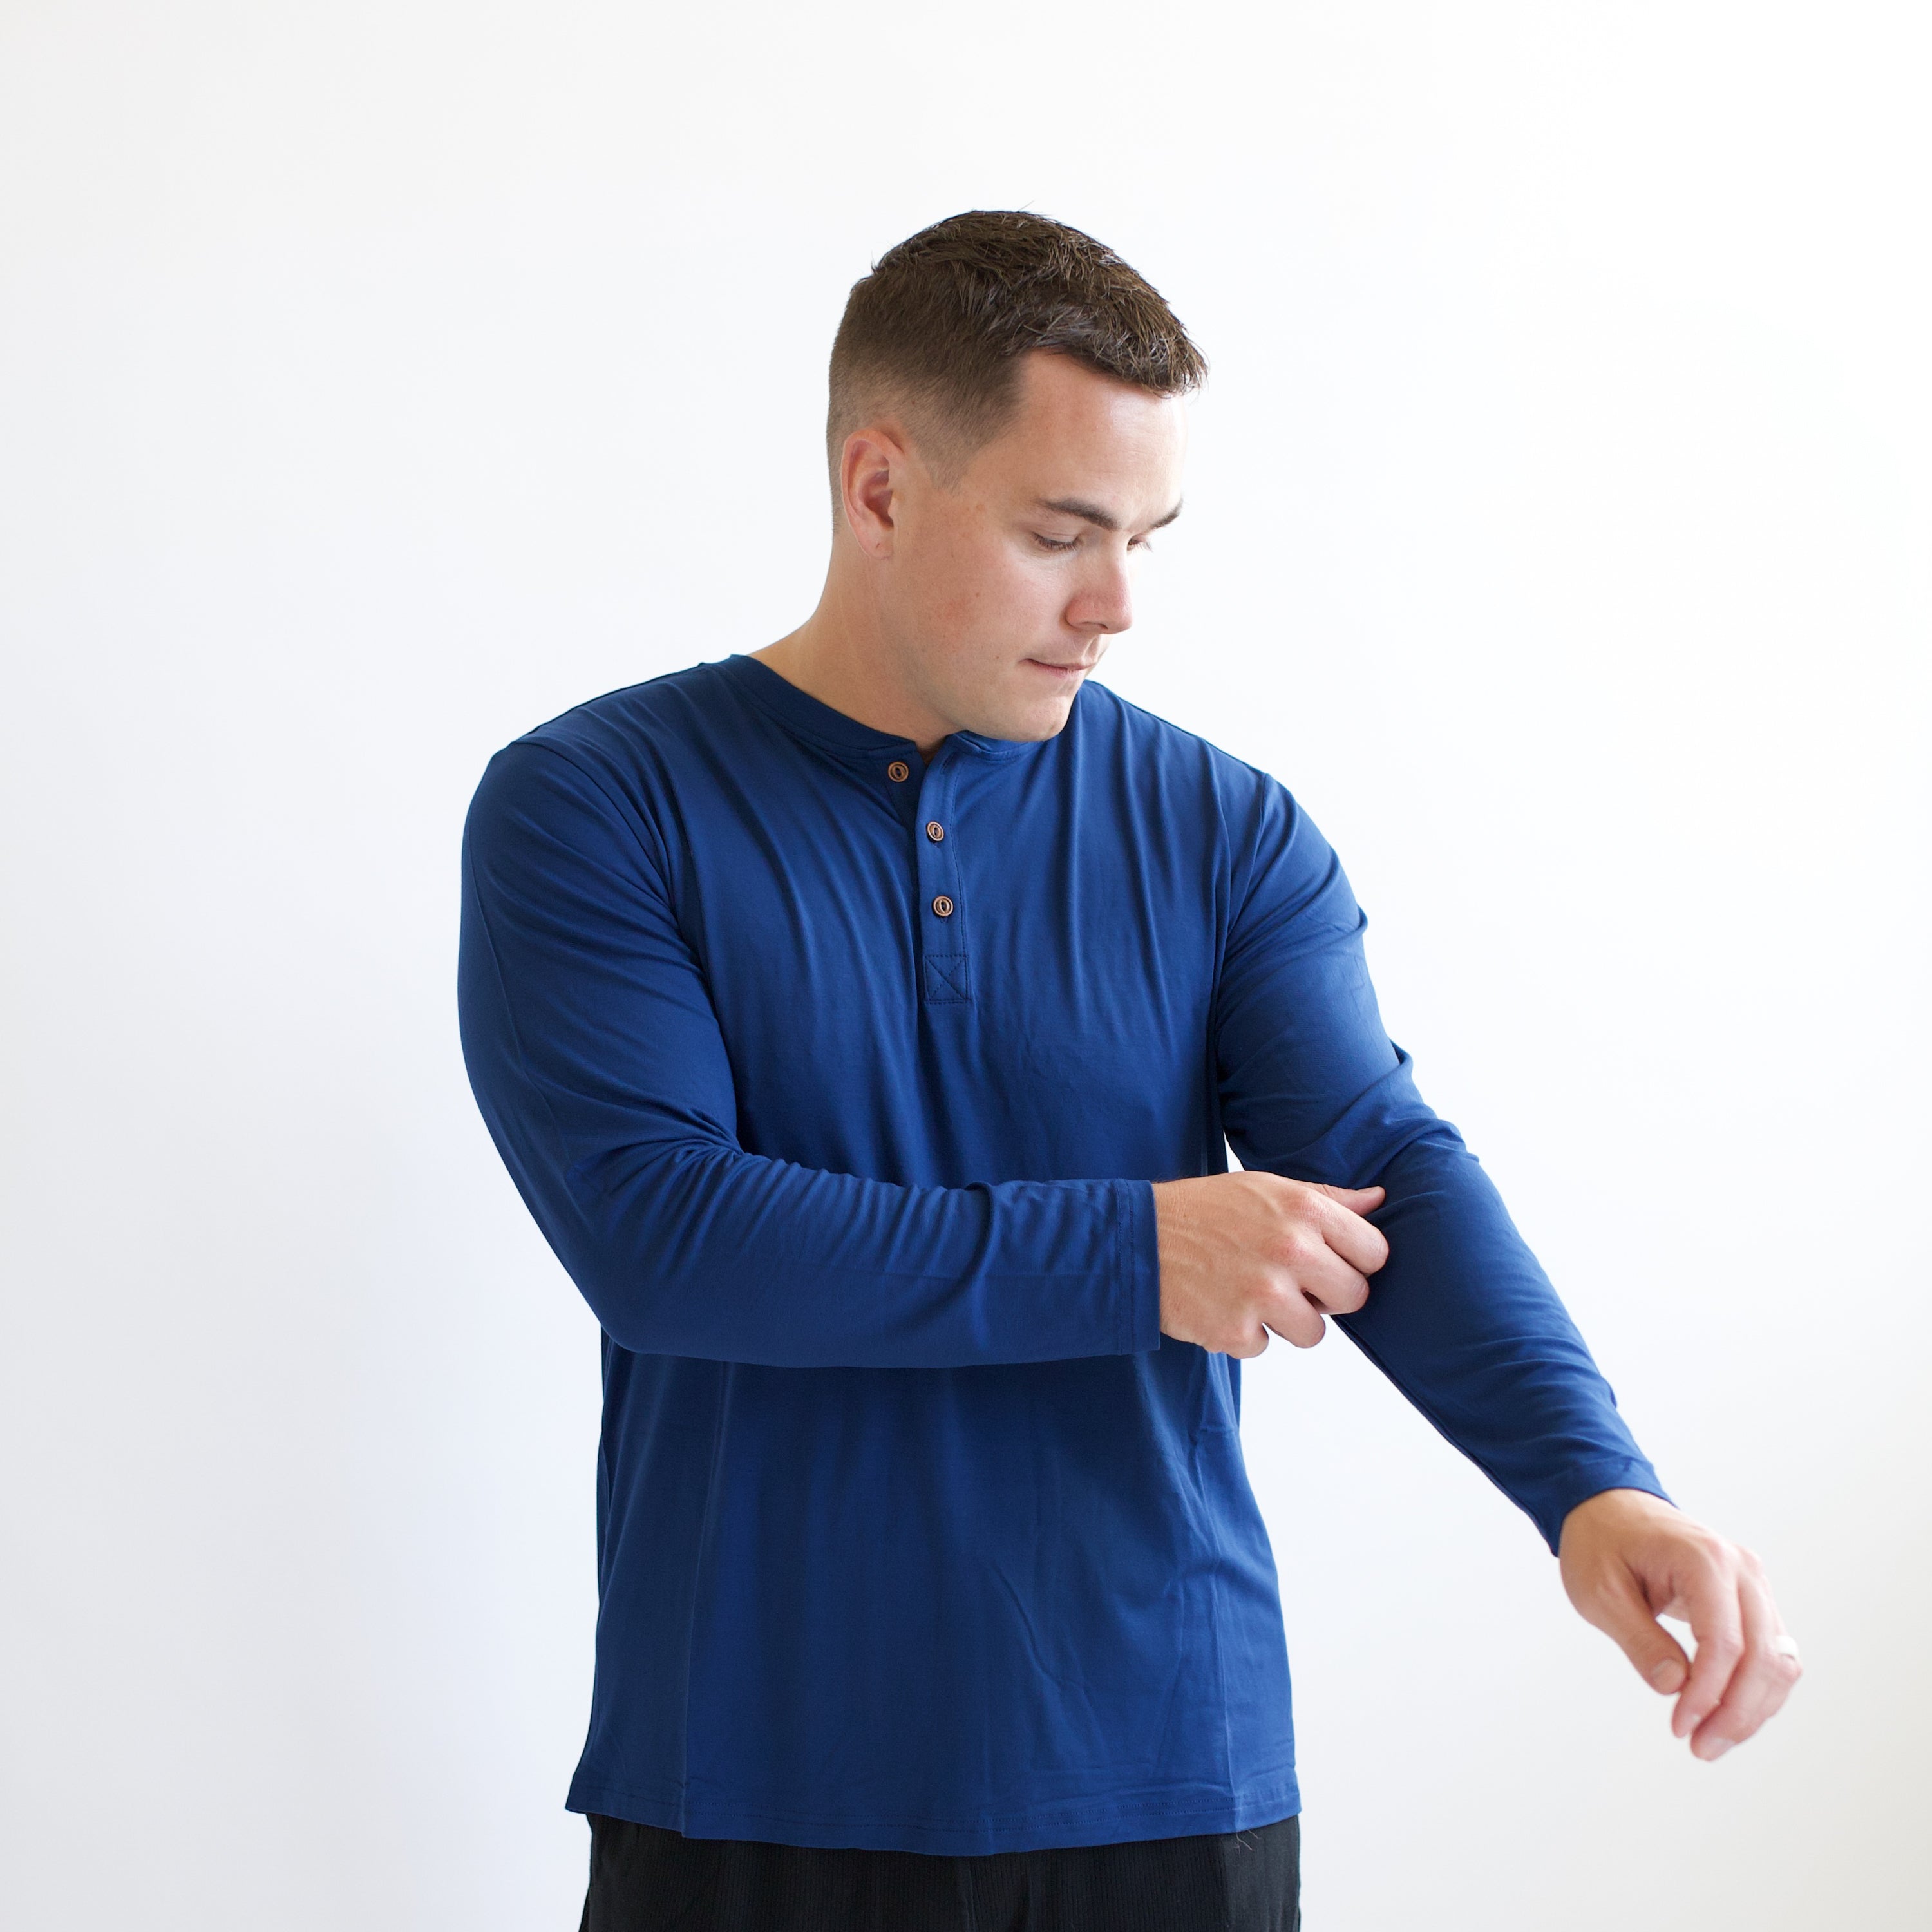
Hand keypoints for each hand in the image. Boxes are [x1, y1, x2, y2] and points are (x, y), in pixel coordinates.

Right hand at [1152, 1171, 1388, 1355]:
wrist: (1136, 1239)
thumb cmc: (1206, 1211)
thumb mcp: (1267, 1188)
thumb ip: (1327, 1199)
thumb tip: (1380, 1199)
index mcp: (1304, 1209)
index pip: (1374, 1252)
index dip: (1354, 1262)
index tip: (1329, 1262)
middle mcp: (1290, 1250)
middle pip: (1354, 1298)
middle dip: (1326, 1296)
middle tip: (1290, 1282)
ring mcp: (1263, 1293)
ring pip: (1313, 1333)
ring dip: (1285, 1320)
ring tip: (1249, 1292)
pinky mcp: (1235, 1330)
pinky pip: (1264, 1346)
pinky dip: (1244, 1333)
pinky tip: (1221, 1304)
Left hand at [1558, 1487, 1800, 1759]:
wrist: (1610, 1508)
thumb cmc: (1600, 1544)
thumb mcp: (1599, 1592)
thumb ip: (1639, 1640)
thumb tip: (1676, 1688)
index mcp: (1703, 1559)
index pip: (1725, 1643)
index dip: (1709, 1695)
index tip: (1679, 1728)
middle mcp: (1741, 1568)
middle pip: (1764, 1657)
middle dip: (1738, 1713)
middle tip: (1701, 1748)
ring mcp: (1753, 1583)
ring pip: (1778, 1661)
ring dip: (1753, 1709)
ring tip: (1710, 1741)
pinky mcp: (1753, 1599)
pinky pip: (1771, 1654)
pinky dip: (1756, 1690)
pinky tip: (1724, 1716)